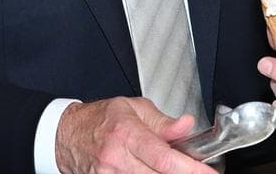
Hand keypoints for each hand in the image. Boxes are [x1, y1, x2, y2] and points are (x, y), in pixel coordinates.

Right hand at [55, 97, 215, 173]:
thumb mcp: (133, 108)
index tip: (209, 173)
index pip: (164, 158)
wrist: (66, 136)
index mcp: (126, 134)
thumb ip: (163, 121)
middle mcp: (116, 159)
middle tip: (196, 169)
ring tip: (173, 168)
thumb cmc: (99, 120)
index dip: (191, 169)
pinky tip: (153, 171)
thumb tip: (187, 125)